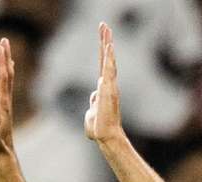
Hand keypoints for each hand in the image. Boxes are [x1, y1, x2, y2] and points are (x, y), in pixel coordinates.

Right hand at [0, 37, 15, 157]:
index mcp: (1, 104)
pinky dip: (5, 77)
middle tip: (5, 39)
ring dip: (6, 64)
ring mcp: (5, 105)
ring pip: (7, 80)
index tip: (0, 46)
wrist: (3, 156)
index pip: (1, 78)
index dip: (0, 62)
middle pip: (7, 75)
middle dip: (5, 57)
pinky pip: (4, 88)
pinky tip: (3, 75)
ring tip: (6, 51)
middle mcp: (5, 102)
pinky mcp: (2, 110)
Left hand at [83, 23, 123, 144]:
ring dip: (107, 46)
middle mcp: (108, 84)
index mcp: (102, 87)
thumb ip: (94, 102)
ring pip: (109, 62)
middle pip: (106, 58)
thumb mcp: (92, 112)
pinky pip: (109, 70)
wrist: (105, 136)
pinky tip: (109, 46)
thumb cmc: (99, 128)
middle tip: (104, 25)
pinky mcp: (109, 90)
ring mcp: (109, 86)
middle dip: (105, 41)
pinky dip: (109, 58)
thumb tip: (94, 94)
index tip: (103, 36)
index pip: (102, 65)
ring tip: (107, 31)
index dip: (102, 50)